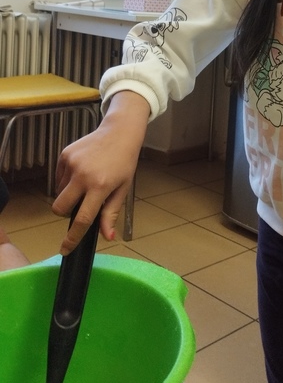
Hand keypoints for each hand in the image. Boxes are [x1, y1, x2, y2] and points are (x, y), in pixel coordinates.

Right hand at [52, 91, 149, 254]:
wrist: (119, 132)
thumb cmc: (124, 162)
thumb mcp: (122, 188)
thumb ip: (111, 213)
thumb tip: (106, 237)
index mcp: (100, 186)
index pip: (82, 219)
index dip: (73, 237)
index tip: (65, 249)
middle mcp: (82, 176)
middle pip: (60, 208)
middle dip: (65, 213)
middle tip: (80, 205)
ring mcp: (71, 164)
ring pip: (59, 192)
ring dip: (69, 194)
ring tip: (87, 182)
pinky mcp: (64, 155)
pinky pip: (59, 178)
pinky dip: (67, 180)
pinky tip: (82, 171)